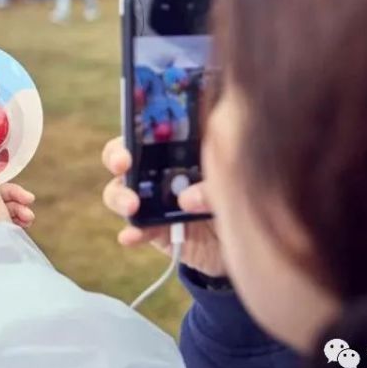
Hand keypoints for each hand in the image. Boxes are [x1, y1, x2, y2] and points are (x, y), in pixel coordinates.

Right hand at [101, 137, 225, 276]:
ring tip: (131, 207)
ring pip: (120, 192)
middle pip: (124, 157)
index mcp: (177, 148)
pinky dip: (132, 232)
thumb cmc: (239, 196)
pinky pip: (136, 229)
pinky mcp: (155, 231)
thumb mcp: (235, 184)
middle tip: (123, 165)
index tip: (134, 133)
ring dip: (120, 197)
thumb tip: (186, 198)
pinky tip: (131, 236)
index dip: (134, 127)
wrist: (249, 240)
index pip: (147, 130)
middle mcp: (158, 171)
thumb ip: (212, 186)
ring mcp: (152, 200)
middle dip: (117, 157)